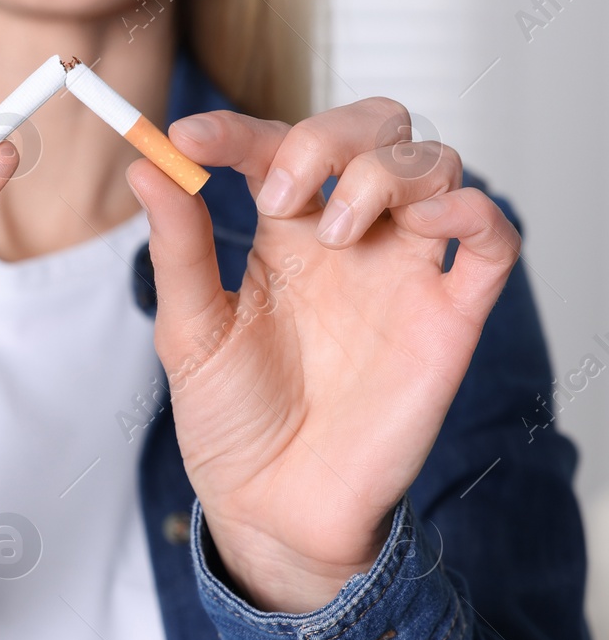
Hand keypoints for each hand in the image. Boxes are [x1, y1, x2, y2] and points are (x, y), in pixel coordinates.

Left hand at [128, 98, 520, 612]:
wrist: (271, 508)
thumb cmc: (232, 423)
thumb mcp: (189, 331)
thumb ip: (178, 247)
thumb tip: (146, 165)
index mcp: (282, 236)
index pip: (274, 147)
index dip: (234, 131)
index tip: (188, 141)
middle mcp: (348, 242)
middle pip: (373, 131)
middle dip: (329, 135)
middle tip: (279, 194)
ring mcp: (403, 274)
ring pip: (434, 165)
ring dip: (384, 172)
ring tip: (334, 233)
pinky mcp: (449, 318)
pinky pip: (493, 239)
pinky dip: (471, 210)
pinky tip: (423, 225)